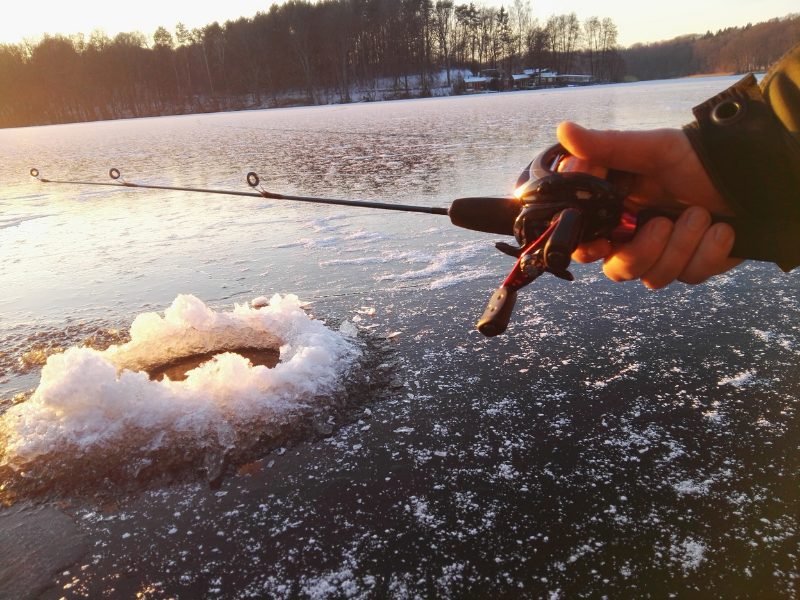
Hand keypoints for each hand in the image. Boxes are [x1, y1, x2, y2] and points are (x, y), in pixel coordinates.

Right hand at [556, 121, 741, 287]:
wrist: (753, 173)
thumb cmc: (699, 157)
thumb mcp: (653, 148)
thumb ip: (606, 146)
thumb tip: (563, 130)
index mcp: (616, 209)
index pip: (584, 240)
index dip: (586, 247)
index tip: (598, 242)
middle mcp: (635, 236)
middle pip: (616, 269)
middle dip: (641, 251)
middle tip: (661, 223)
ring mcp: (665, 254)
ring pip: (654, 276)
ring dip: (682, 245)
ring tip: (702, 214)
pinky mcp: (694, 266)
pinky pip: (691, 275)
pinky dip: (709, 251)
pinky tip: (722, 229)